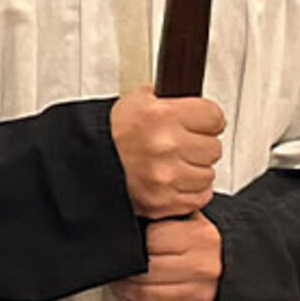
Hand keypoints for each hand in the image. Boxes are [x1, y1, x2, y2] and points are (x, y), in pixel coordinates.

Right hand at [109, 90, 225, 217]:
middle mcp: (165, 146)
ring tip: (172, 163)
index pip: (215, 116)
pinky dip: (189, 191)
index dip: (205, 119)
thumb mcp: (138, 100)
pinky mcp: (163, 201)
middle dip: (199, 145)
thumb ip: (172, 99)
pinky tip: (172, 180)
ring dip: (194, 170)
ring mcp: (165, 177)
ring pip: (208, 174)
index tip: (198, 123)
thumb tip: (197, 100)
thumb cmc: (111, 133)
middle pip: (214, 147)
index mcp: (161, 116)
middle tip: (179, 144)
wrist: (84, 163)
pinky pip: (199, 197)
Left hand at [115, 214, 222, 300]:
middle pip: (144, 272)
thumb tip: (123, 222)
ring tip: (125, 280)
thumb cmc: (196, 240)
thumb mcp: (182, 217)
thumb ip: (158, 216)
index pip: (148, 241)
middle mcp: (203, 268)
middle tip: (120, 265)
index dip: (131, 244)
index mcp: (200, 237)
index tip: (126, 245)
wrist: (228, 261)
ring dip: (125, 290)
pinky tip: (134, 299)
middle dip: (125, 269)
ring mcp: (200, 295)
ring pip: (144, 296)